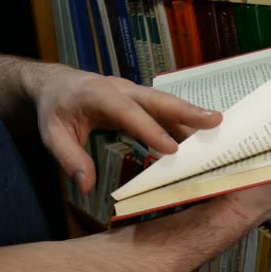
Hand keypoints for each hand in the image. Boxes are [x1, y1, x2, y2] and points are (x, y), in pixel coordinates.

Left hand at [32, 67, 221, 192]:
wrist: (57, 85)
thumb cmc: (54, 109)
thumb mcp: (52, 135)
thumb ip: (70, 159)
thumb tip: (86, 186)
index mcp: (100, 94)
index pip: (129, 113)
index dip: (151, 130)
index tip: (172, 149)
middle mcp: (123, 90)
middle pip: (159, 100)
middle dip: (188, 112)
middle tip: (215, 121)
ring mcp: (134, 94)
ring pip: (167, 105)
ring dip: (192, 117)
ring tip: (218, 131)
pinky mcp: (140, 102)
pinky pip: (164, 112)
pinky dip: (183, 123)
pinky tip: (198, 138)